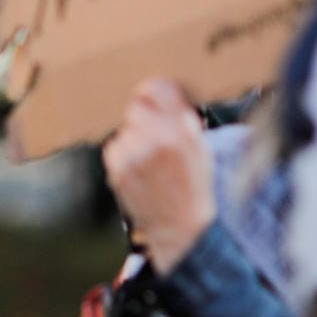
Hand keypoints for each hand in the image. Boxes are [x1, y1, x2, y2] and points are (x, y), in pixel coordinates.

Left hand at [101, 78, 214, 274]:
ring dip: (135, 136)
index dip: (155, 90)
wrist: (181, 228)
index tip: (153, 94)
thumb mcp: (200, 147)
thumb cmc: (193, 186)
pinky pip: (115, 146)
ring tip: (149, 159)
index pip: (158, 88)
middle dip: (145, 116)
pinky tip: (139, 169)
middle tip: (154, 134)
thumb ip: (182, 118)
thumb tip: (164, 90)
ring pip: (126, 127)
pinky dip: (124, 153)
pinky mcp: (117, 169)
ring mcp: (134, 155)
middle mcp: (156, 139)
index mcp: (182, 131)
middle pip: (137, 105)